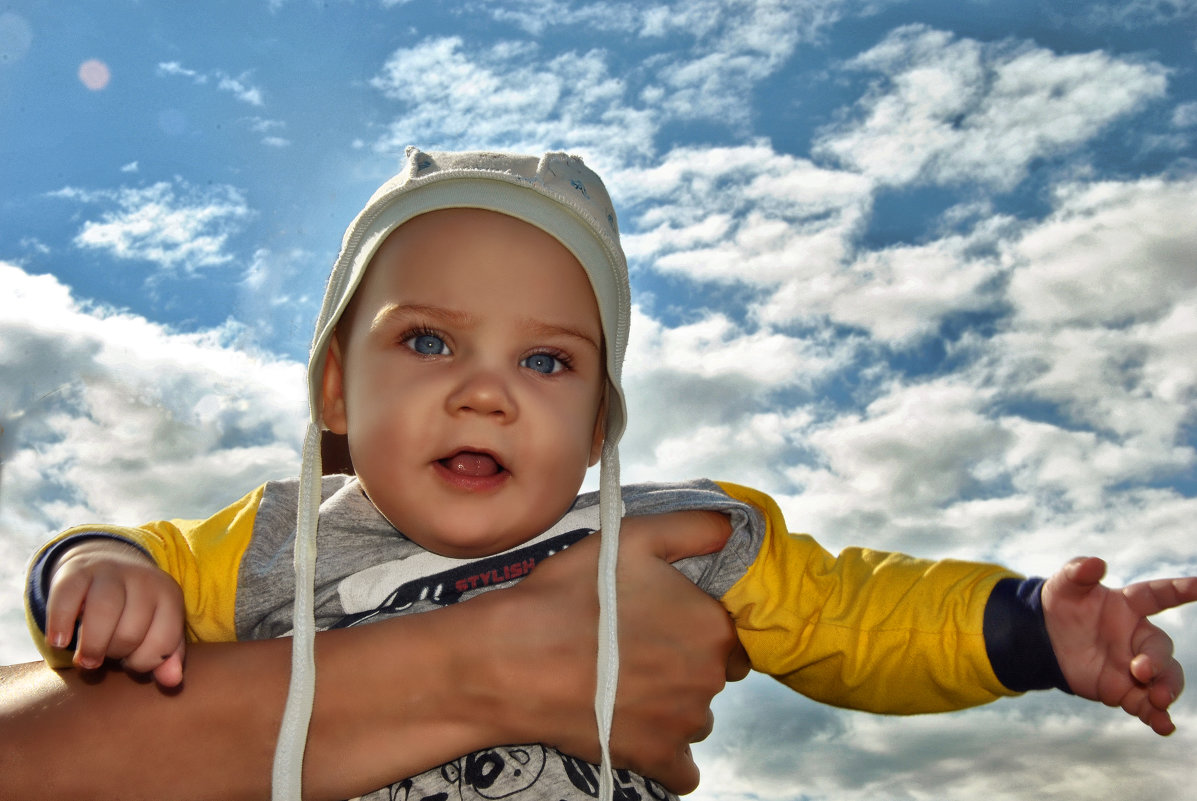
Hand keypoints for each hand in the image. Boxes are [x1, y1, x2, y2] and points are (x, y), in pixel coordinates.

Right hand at [46, 539, 186, 686]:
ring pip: (105, 611)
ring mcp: (111, 572)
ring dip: (92, 644)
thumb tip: (172, 682)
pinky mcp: (77, 572)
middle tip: (105, 657)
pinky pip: (68, 598)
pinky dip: (62, 624)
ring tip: (85, 662)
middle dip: (116, 653)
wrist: (108, 563)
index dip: (144, 662)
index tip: (130, 662)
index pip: (164, 641)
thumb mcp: (159, 627)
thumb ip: (168, 656)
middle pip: (131, 631)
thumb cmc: (136, 609)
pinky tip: (60, 642)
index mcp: (169, 596)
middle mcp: (144, 580)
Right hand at [486, 510, 745, 793]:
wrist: (513, 660)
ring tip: (624, 686)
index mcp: (712, 626)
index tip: (661, 621)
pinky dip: (666, 755)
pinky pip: (683, 770)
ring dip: (672, 706)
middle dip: (684, 664)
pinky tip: (637, 731)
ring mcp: (685, 724)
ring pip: (695, 716)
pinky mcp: (657, 759)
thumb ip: (694, 527)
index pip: (729, 632)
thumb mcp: (633, 538)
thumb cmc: (571, 594)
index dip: (696, 624)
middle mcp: (710, 679)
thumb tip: (732, 529)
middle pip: (712, 674)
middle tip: (635, 649)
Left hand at [1042, 556, 1196, 734]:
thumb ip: (1078, 572)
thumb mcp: (1064, 586)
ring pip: (1165, 679)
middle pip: (1161, 648)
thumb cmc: (1062, 606)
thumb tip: (1095, 563)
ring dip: (1166, 691)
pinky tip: (1164, 727)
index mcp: (1128, 606)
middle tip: (1141, 671)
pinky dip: (1157, 717)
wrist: (1046, 641)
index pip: (1158, 595)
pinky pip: (1148, 706)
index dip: (1181, 589)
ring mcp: (1136, 666)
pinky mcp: (1126, 691)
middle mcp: (1138, 637)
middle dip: (1157, 661)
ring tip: (1157, 701)